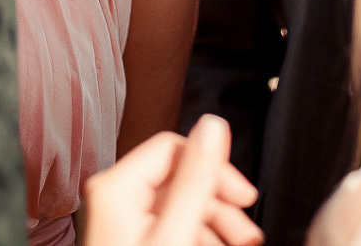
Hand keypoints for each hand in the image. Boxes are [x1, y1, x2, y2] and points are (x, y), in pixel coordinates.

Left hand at [81, 114, 262, 245]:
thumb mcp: (177, 236)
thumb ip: (195, 181)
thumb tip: (213, 125)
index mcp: (117, 187)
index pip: (174, 147)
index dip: (215, 169)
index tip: (244, 198)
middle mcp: (113, 199)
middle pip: (178, 178)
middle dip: (219, 203)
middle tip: (247, 234)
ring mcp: (119, 222)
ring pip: (176, 205)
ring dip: (213, 225)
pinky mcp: (128, 242)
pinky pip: (167, 227)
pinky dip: (195, 237)